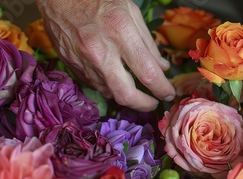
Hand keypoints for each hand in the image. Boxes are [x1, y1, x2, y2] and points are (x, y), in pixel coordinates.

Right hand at [35, 0, 174, 110]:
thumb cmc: (98, 0)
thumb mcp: (131, 12)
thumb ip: (148, 43)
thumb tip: (162, 68)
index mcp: (121, 33)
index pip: (148, 73)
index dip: (162, 89)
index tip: (168, 93)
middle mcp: (101, 51)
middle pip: (126, 94)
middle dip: (144, 105)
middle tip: (153, 103)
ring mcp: (84, 61)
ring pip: (110, 92)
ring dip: (126, 94)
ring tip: (135, 89)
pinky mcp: (73, 67)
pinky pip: (96, 85)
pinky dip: (109, 86)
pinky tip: (115, 77)